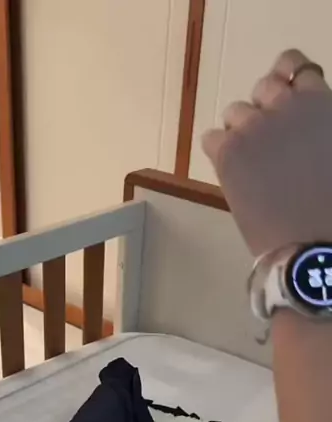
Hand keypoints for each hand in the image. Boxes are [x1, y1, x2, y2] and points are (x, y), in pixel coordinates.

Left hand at [202, 49, 331, 256]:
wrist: (313, 245)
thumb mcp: (331, 149)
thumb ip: (320, 126)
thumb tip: (309, 128)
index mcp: (321, 102)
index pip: (296, 67)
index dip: (289, 87)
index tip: (287, 108)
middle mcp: (287, 105)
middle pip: (263, 88)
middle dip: (265, 110)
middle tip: (270, 143)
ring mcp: (255, 127)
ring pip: (235, 112)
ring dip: (241, 130)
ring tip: (252, 162)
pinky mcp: (230, 152)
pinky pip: (211, 138)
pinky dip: (219, 151)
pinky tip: (233, 173)